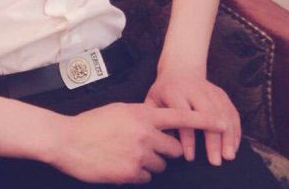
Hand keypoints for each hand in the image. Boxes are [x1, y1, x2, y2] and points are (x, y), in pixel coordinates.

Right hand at [46, 102, 225, 184]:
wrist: (67, 140)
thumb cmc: (91, 123)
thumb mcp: (118, 110)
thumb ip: (141, 116)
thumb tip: (157, 125)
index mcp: (142, 114)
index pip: (179, 117)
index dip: (203, 120)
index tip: (221, 122)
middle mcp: (144, 133)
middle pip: (175, 149)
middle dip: (167, 152)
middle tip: (148, 148)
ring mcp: (139, 154)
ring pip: (162, 166)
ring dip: (151, 164)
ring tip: (127, 155)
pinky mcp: (131, 173)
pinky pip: (147, 177)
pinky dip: (137, 174)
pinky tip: (120, 165)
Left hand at [145, 70, 240, 165]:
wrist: (179, 69)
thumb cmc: (164, 91)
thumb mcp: (153, 100)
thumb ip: (154, 119)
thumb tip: (159, 141)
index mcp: (173, 91)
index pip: (182, 115)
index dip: (187, 138)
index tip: (190, 157)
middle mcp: (193, 89)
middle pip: (206, 114)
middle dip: (212, 139)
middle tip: (215, 161)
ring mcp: (209, 90)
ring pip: (222, 113)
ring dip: (227, 136)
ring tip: (227, 156)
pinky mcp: (221, 93)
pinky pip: (231, 111)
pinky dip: (235, 130)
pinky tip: (233, 146)